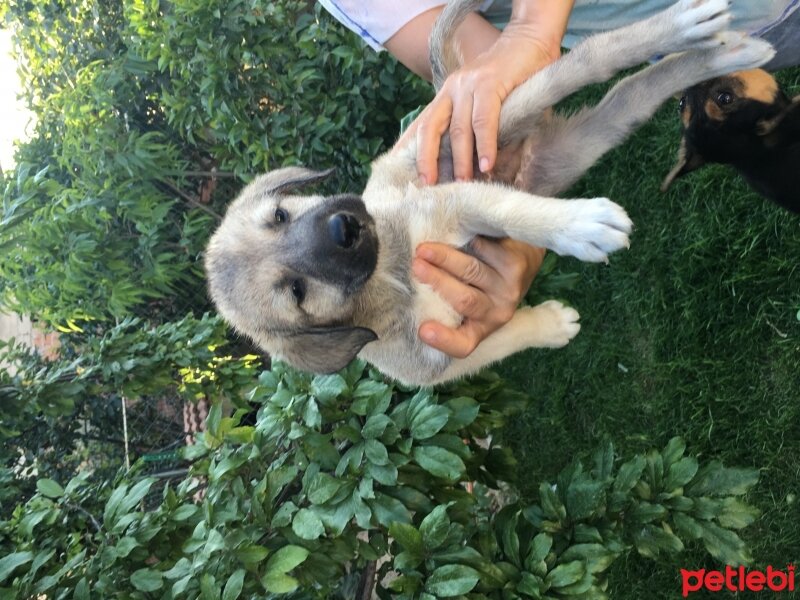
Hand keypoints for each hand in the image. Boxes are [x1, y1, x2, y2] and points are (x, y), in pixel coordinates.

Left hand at [408, 23, 560, 183]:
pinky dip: (485, 145)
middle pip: (430, 129)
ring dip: (460, 160)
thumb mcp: (487, 105)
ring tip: (463, 183)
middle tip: (428, 185)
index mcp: (446, 96)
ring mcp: (468, 85)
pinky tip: (486, 164)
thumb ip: (479, 131)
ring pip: (458, 129)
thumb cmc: (512, 78)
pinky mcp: (490, 83)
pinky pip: (483, 121)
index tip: (397, 171)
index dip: (407, 148)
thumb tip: (480, 169)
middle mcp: (451, 90)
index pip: (421, 124)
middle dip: (426, 160)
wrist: (532, 39)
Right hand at [412, 238, 545, 357]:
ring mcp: (508, 289)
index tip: (423, 330)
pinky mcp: (517, 265)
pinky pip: (485, 251)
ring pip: (472, 272)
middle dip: (437, 281)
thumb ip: (442, 299)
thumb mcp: (464, 297)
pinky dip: (465, 241)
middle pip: (465, 301)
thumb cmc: (481, 280)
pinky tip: (452, 232)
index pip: (463, 345)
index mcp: (479, 328)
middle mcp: (496, 313)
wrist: (523, 258)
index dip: (444, 340)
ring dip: (446, 258)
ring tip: (424, 249)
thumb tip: (405, 290)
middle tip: (415, 266)